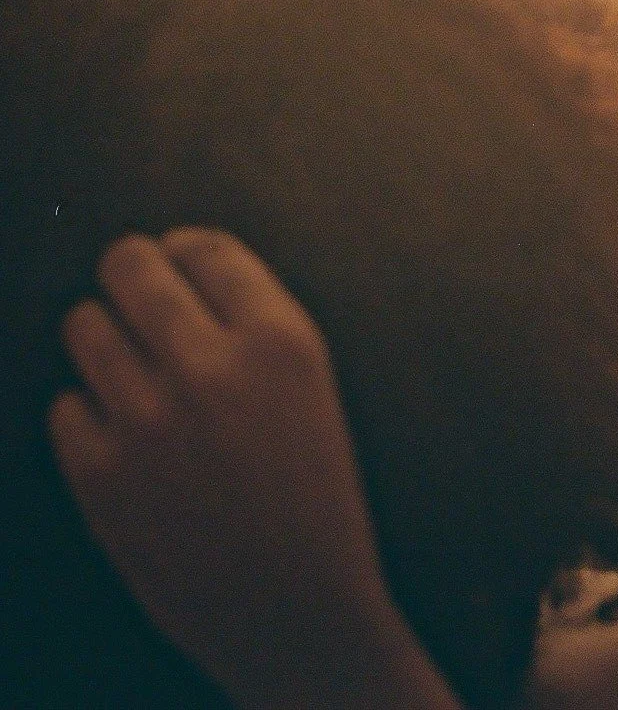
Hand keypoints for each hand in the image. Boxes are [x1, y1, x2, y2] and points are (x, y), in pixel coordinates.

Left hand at [47, 229, 458, 708]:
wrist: (296, 608)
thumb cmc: (313, 498)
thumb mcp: (313, 391)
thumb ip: (253, 327)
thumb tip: (172, 264)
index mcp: (282, 341)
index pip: (205, 247)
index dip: (184, 251)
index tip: (178, 267)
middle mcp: (212, 366)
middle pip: (130, 265)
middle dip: (131, 275)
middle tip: (138, 300)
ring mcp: (148, 419)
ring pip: (83, 325)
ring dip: (104, 340)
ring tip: (134, 376)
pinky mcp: (98, 472)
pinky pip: (65, 405)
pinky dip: (91, 417)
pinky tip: (130, 445)